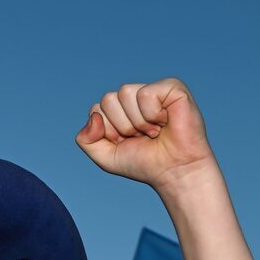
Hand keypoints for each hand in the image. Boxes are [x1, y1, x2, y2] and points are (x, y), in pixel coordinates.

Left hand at [75, 78, 215, 191]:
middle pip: (108, 99)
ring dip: (138, 122)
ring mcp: (153, 90)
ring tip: (154, 131)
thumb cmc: (143, 163)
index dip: (108, 131)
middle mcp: (134, 96)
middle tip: (141, 136)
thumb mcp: (105, 157)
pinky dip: (152, 114)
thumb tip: (94, 116)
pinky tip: (165, 122)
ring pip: (124, 93)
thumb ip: (86, 140)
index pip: (96, 109)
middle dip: (122, 126)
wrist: (174, 171)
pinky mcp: (172, 87)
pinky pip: (146, 94)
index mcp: (119, 109)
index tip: (126, 142)